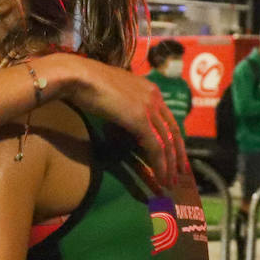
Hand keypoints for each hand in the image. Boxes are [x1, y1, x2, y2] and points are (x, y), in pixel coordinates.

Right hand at [57, 55, 182, 184]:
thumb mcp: (111, 94)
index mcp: (149, 89)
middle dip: (178, 154)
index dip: (173, 138)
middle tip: (180, 173)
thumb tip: (122, 119)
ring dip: (170, 164)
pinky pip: (156, 147)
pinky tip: (160, 176)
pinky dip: (160, 164)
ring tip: (170, 182)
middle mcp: (154, 97)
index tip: (175, 154)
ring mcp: (149, 108)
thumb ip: (122, 105)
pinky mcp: (140, 119)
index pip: (167, 118)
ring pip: (167, 141)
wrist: (79, 77)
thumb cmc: (86, 83)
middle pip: (173, 130)